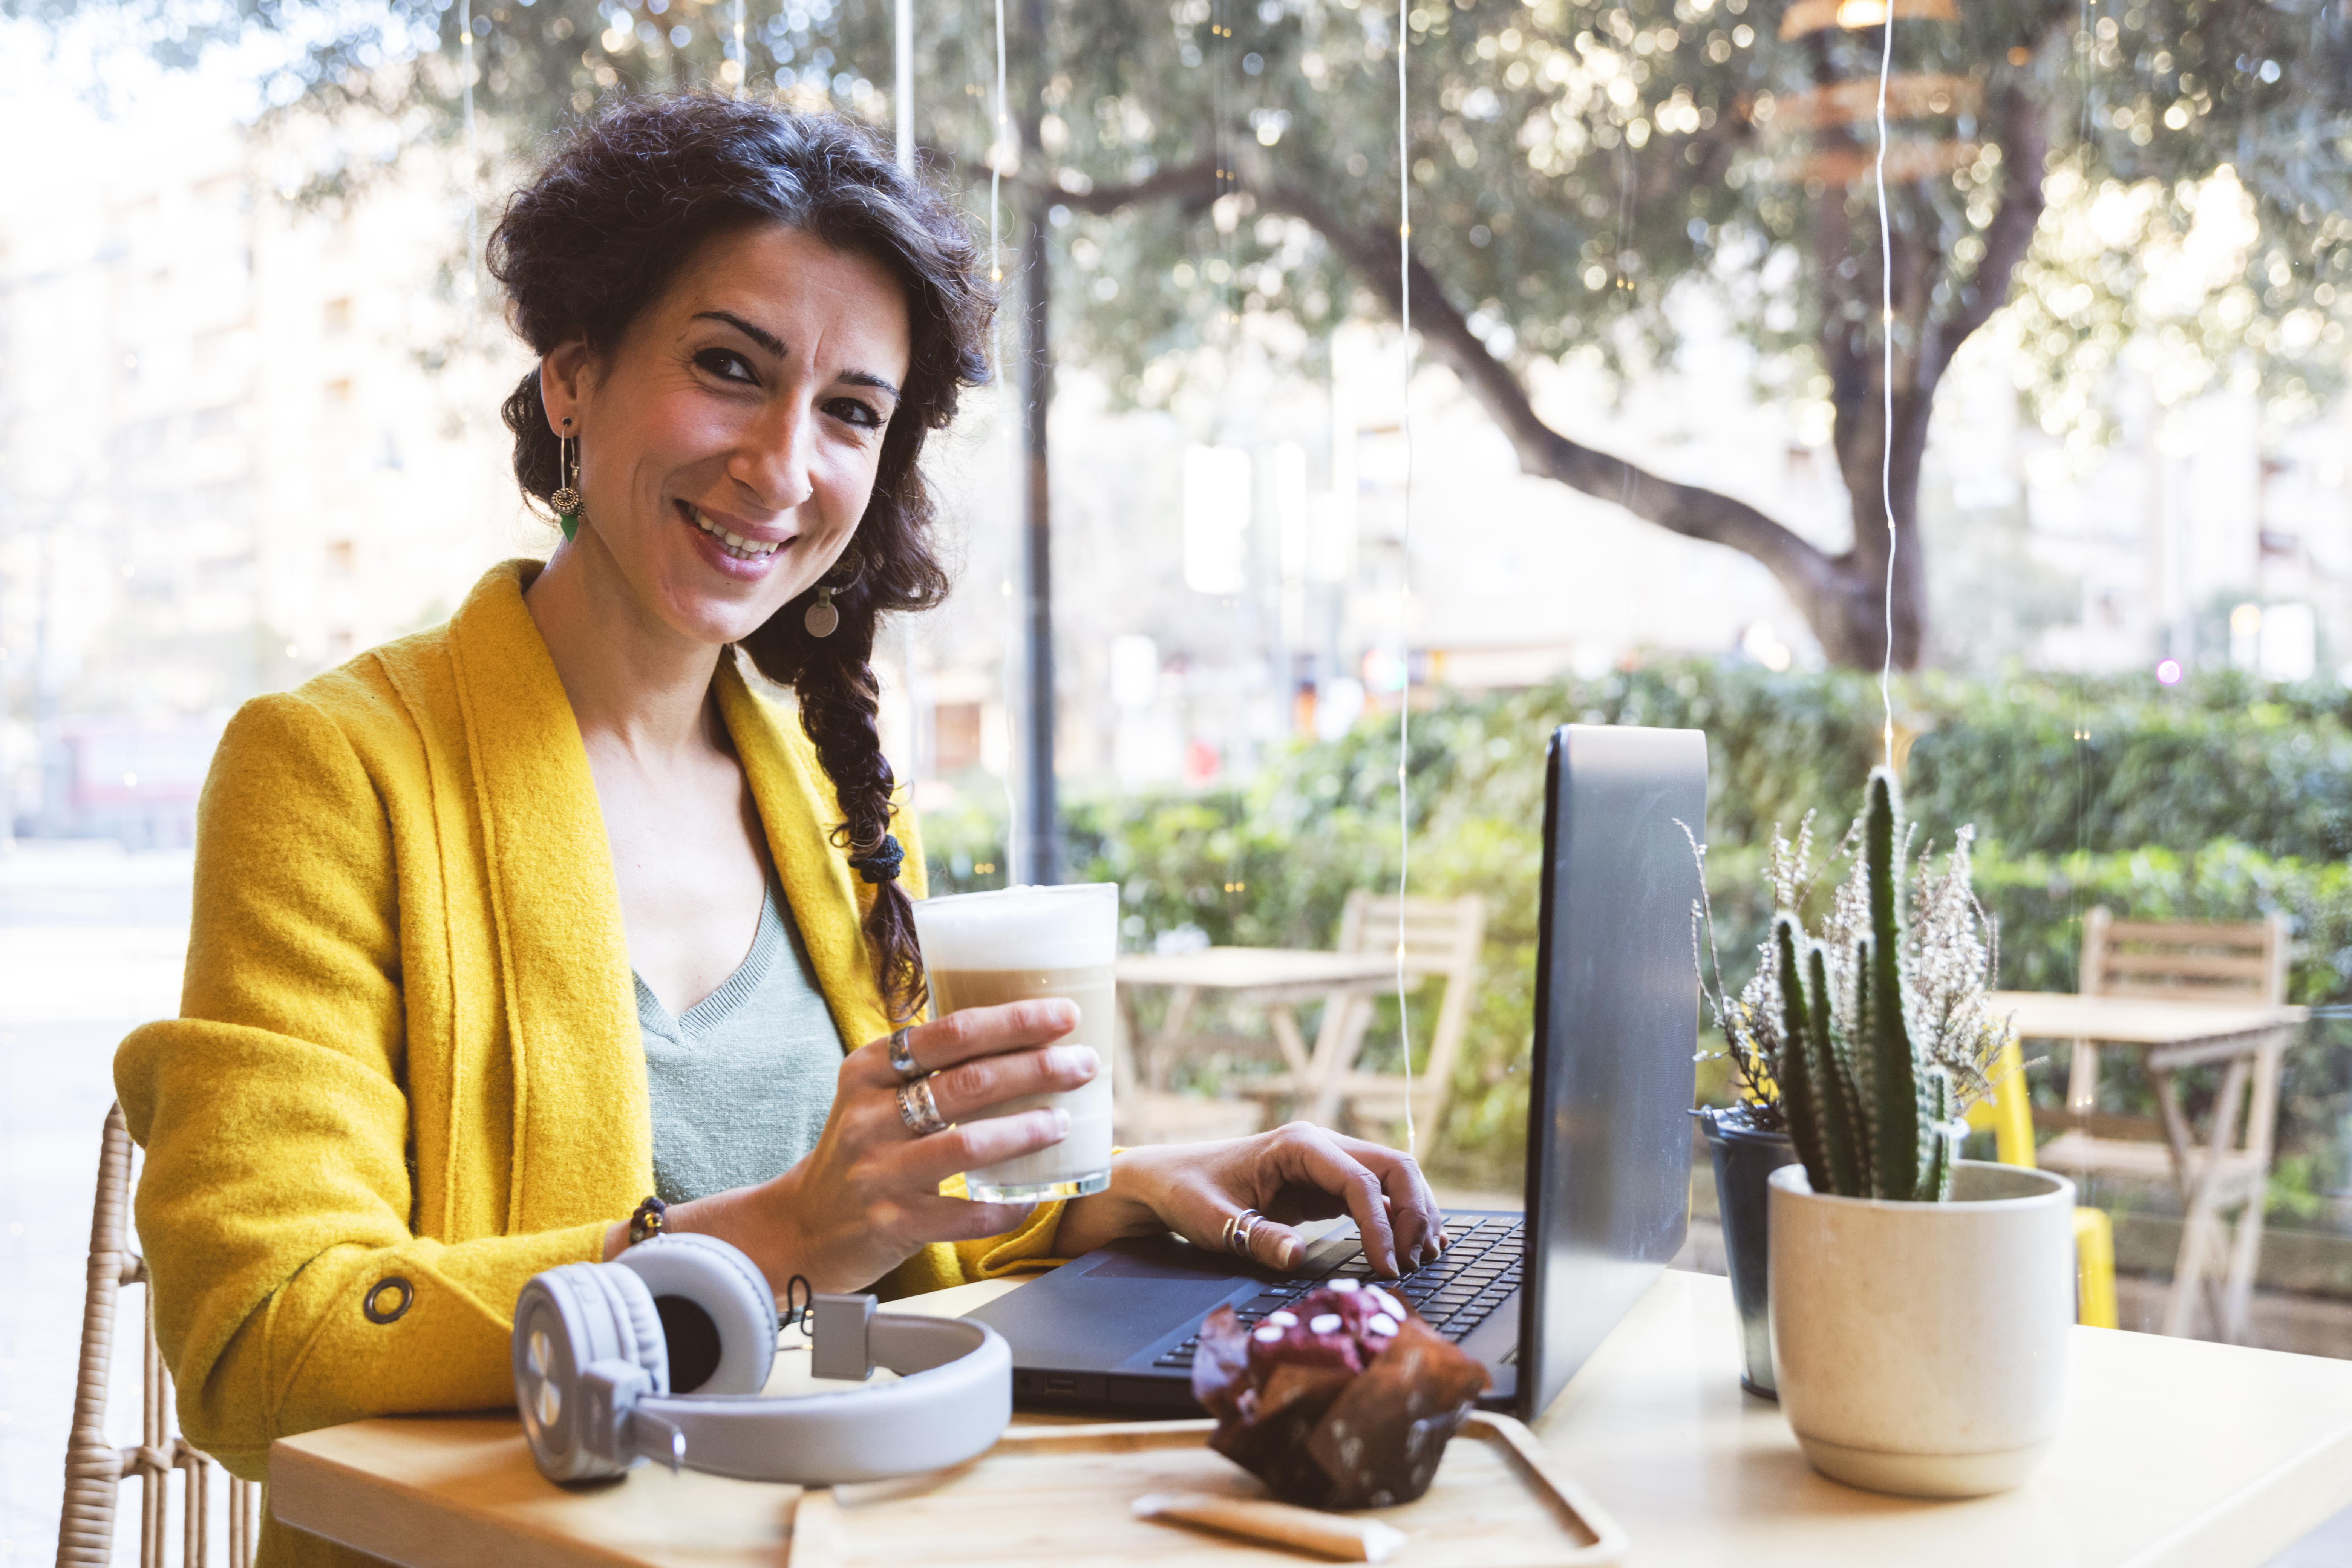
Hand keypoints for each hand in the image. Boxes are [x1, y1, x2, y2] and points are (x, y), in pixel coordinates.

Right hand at [608, 1000, 1098, 1291]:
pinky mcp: (890, 1223)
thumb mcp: (875, 1097)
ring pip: (966, 1145)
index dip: (1013, 1022)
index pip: (949, 1033)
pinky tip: (1038, 1194)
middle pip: (968, 1082)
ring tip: (1064, 1122)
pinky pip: (964, 1213)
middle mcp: (868, 1116)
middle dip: (1036, 1069)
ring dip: (1025, 1131)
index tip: (1063, 1015)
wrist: (802, 1227)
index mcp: (868, 1070)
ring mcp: (877, 1172)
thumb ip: (928, 1069)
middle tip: (1084, 1063)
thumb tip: (1023, 1040)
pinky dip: (1008, 1203)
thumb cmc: (861, 1152)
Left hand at [1055, 1122, 1447, 1277]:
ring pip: (1392, 1179)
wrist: (1169, 1179)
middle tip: (1415, 1262)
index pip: (1359, 1180)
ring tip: (1422, 1258)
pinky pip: (1375, 1195)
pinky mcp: (1326, 1185)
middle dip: (1413, 1212)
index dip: (1381, 1224)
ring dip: (1413, 1214)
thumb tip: (1295, 1257)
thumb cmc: (1188, 1193)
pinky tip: (1413, 1245)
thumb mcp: (1213, 1221)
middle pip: (1392, 1168)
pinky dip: (1397, 1217)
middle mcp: (1321, 1147)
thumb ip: (1255, 1237)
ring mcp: (1327, 1164)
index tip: (1387, 1267)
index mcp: (1298, 1145)